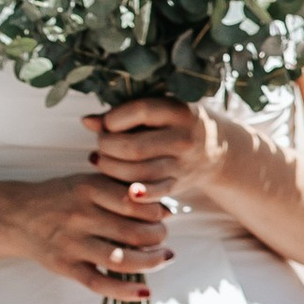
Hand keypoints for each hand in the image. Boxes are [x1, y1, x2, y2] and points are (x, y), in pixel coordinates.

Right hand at [7, 165, 175, 300]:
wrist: (16, 216)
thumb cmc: (60, 198)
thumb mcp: (88, 182)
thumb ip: (123, 191)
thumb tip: (166, 211)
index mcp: (88, 189)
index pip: (136, 202)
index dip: (157, 212)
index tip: (163, 216)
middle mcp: (80, 215)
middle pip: (134, 232)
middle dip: (158, 237)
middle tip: (163, 239)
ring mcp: (71, 243)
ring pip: (121, 259)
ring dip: (151, 262)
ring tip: (163, 259)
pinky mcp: (64, 266)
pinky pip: (98, 283)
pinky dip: (124, 291)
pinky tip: (144, 292)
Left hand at [89, 98, 218, 193]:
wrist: (217, 147)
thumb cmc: (175, 123)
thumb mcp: (158, 110)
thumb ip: (123, 113)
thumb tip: (86, 121)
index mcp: (178, 112)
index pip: (140, 111)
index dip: (114, 119)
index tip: (106, 124)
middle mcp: (184, 138)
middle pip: (133, 148)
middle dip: (107, 147)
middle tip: (101, 144)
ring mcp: (183, 164)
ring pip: (137, 173)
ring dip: (111, 168)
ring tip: (102, 160)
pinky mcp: (179, 185)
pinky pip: (151, 193)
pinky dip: (132, 192)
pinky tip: (118, 184)